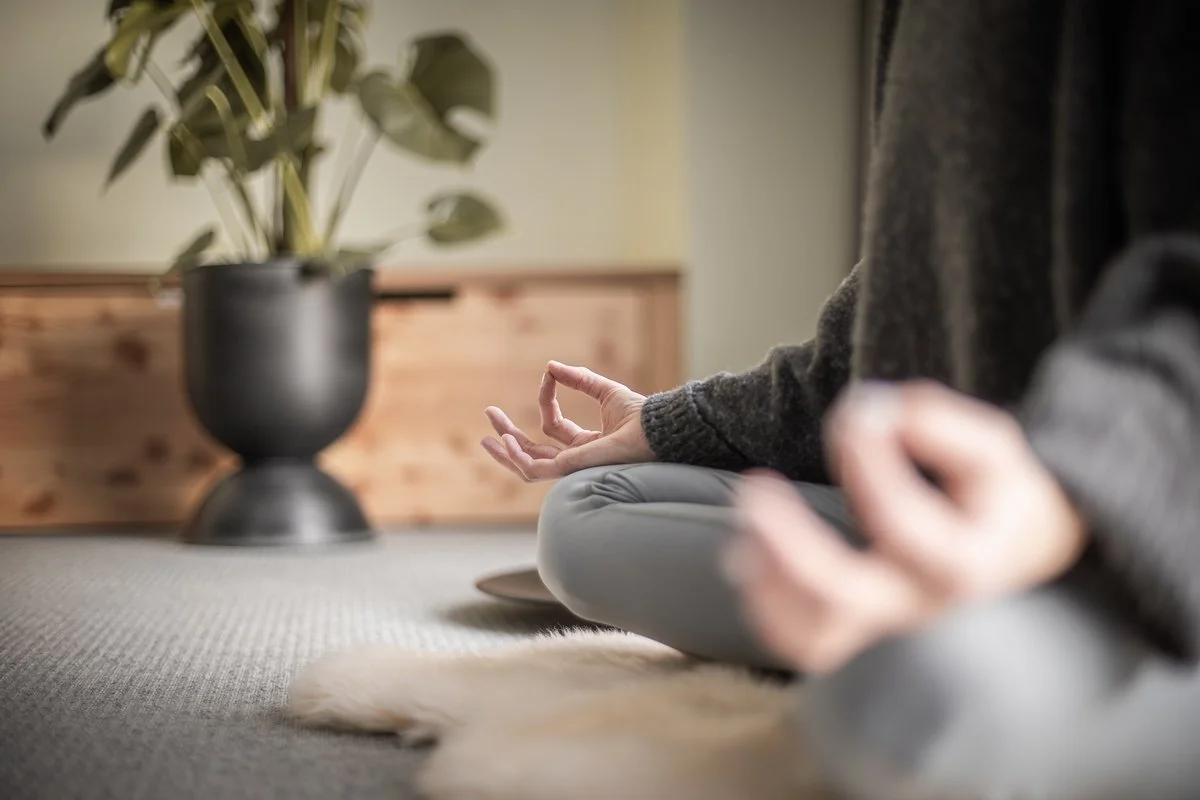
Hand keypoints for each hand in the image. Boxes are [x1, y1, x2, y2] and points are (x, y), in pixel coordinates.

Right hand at [481, 361, 654, 481]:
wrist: (654, 430)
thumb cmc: (641, 416)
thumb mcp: (605, 390)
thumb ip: (579, 379)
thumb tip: (550, 366)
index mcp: (586, 443)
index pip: (554, 425)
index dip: (546, 400)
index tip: (546, 376)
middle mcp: (577, 458)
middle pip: (535, 450)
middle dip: (510, 434)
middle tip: (490, 414)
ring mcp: (573, 467)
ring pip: (529, 465)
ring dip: (506, 451)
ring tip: (486, 437)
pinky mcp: (571, 469)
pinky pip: (535, 468)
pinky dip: (517, 456)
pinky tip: (506, 439)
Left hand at [723, 380, 1087, 673]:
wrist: (1009, 547)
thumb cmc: (993, 493)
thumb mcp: (992, 449)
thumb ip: (940, 424)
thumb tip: (879, 412)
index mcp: (963, 563)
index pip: (905, 529)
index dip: (874, 471)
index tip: (858, 417)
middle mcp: (919, 603)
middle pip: (843, 596)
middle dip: (790, 545)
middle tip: (756, 486)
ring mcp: (883, 622)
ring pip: (812, 633)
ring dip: (767, 576)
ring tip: (748, 517)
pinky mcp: (855, 627)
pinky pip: (801, 640)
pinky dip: (765, 603)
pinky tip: (749, 551)